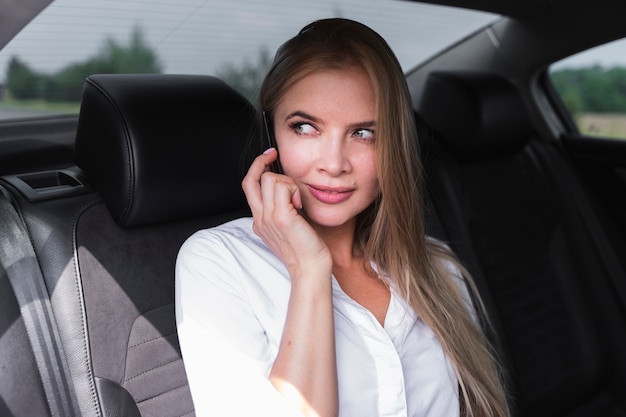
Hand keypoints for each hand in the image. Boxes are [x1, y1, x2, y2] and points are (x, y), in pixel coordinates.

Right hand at [242, 148, 331, 280]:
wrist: (310, 269)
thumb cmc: (306, 249)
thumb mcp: (289, 226)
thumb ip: (283, 208)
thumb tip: (290, 189)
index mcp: (260, 220)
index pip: (248, 185)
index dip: (256, 167)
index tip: (269, 156)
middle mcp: (260, 218)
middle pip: (254, 179)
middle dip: (266, 165)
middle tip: (280, 163)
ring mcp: (268, 218)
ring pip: (270, 179)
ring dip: (288, 183)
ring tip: (297, 201)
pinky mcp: (281, 218)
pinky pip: (283, 186)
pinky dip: (293, 189)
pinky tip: (300, 205)